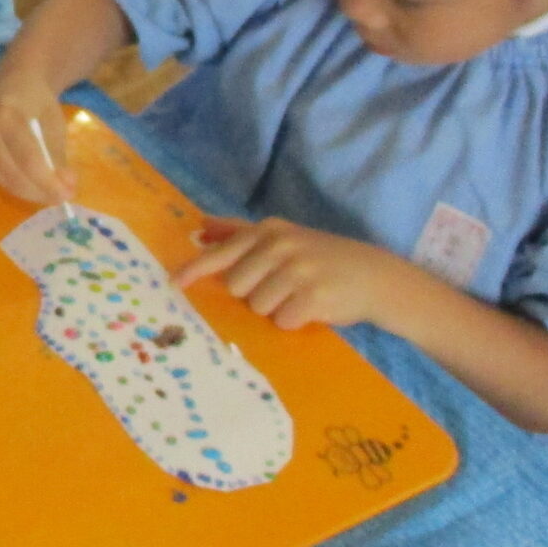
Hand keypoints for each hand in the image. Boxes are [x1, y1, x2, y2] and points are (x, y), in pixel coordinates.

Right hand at [0, 80, 72, 204]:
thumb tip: (67, 186)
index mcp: (7, 116)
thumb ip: (58, 155)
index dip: (48, 182)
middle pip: (15, 174)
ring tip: (51, 194)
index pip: (28, 159)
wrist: (11, 87)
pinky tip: (33, 185)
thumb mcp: (54, 123)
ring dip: (31, 193)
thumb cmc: (36, 103)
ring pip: (6, 181)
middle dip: (41, 192)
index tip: (67, 195)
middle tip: (63, 199)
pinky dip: (18, 187)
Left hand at [176, 217, 413, 331]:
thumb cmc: (320, 258)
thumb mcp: (282, 236)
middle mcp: (280, 246)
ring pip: (257, 307)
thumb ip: (240, 233)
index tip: (173, 284)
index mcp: (268, 231)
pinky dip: (293, 321)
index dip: (195, 269)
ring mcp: (298, 270)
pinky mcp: (313, 296)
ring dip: (274, 310)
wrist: (374, 276)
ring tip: (298, 297)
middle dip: (252, 295)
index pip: (222, 252)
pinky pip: (282, 320)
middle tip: (280, 288)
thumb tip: (201, 225)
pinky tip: (311, 308)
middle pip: (235, 287)